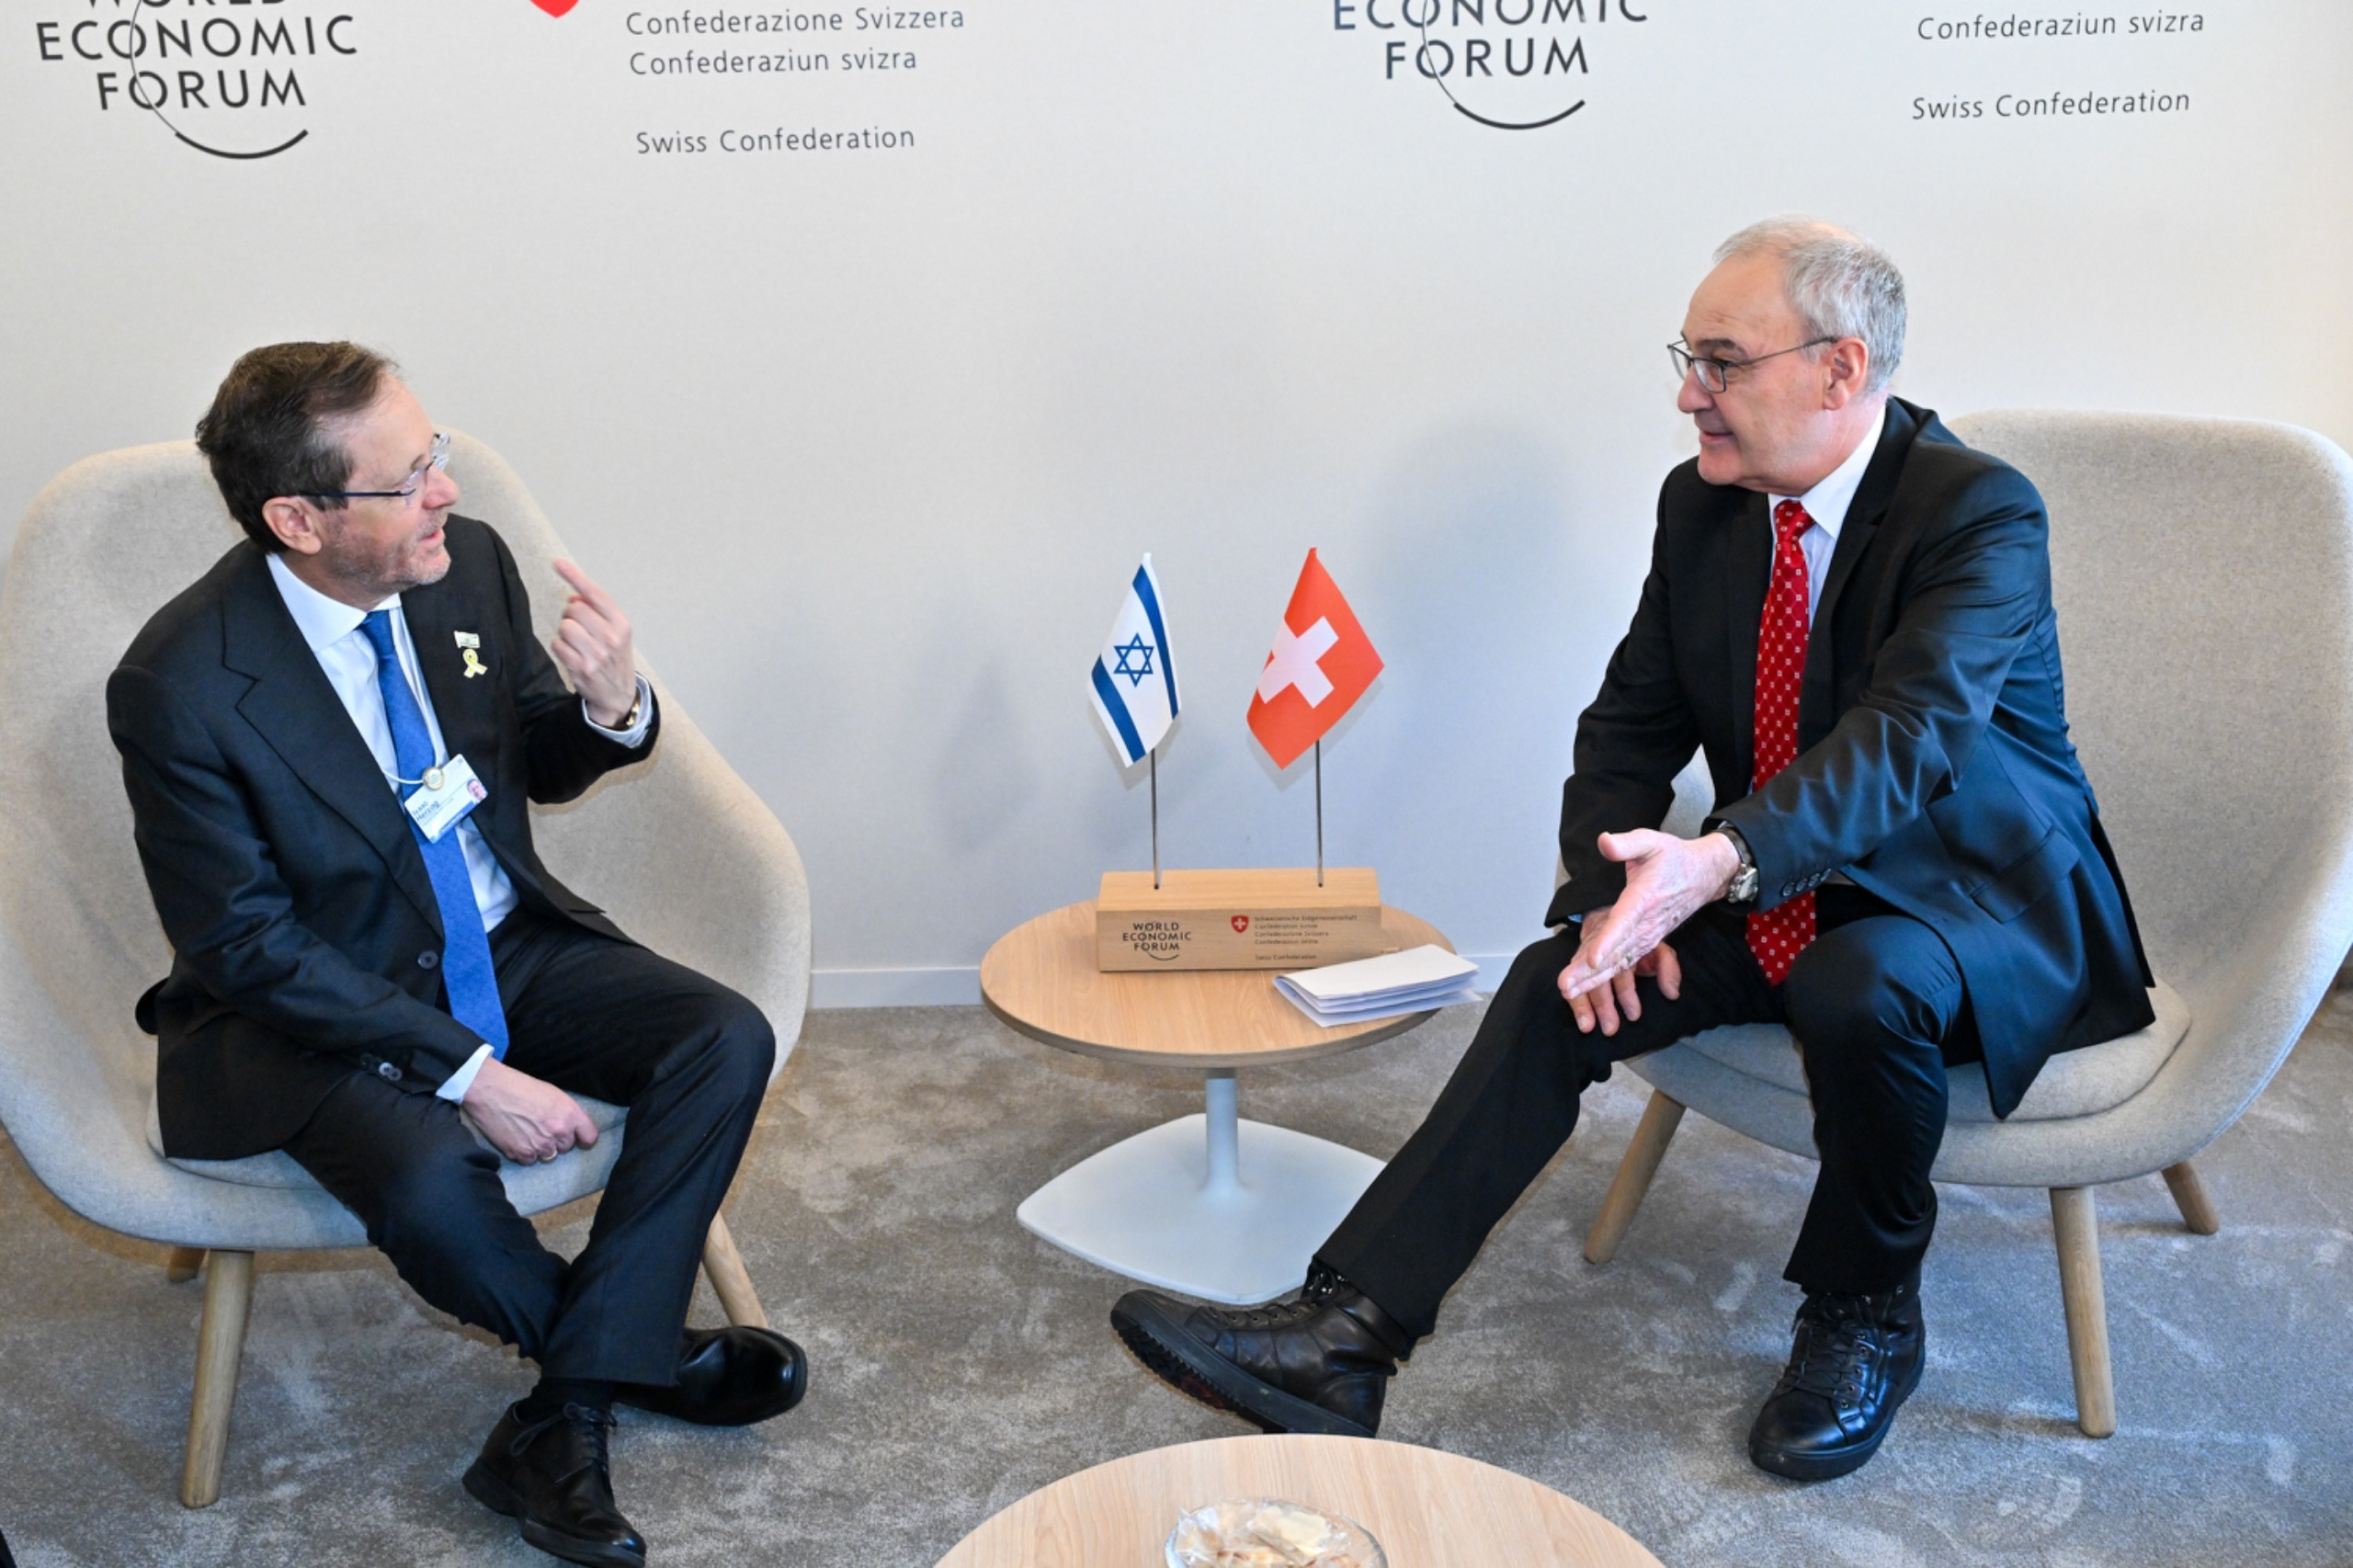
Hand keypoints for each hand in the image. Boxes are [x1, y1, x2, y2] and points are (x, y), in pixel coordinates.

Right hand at [460, 1056, 598, 1164]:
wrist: (489, 1090)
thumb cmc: (520, 1087)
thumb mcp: (553, 1093)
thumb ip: (566, 1113)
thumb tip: (573, 1128)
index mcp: (569, 1114)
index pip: (590, 1137)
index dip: (584, 1137)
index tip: (579, 1138)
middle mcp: (558, 1132)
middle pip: (566, 1147)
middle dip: (557, 1140)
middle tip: (541, 1126)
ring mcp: (539, 1145)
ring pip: (548, 1156)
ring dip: (541, 1148)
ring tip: (527, 1131)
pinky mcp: (520, 1153)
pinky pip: (529, 1160)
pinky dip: (524, 1152)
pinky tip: (516, 1137)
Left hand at [549, 560, 638, 726]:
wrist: (618, 695)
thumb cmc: (614, 658)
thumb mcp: (616, 632)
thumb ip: (598, 612)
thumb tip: (573, 597)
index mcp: (622, 624)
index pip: (595, 594)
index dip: (574, 576)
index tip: (557, 563)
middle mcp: (611, 637)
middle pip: (574, 608)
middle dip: (571, 615)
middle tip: (579, 628)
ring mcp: (596, 653)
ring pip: (565, 626)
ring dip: (565, 633)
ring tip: (577, 644)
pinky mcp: (581, 667)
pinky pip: (558, 645)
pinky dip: (560, 647)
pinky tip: (572, 655)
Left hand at [1556, 830, 1740, 1026]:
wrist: (1704, 874)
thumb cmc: (1674, 857)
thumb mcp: (1651, 841)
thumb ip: (1626, 844)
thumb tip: (1604, 842)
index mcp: (1644, 897)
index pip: (1624, 921)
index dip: (1608, 941)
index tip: (1591, 958)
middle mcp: (1647, 922)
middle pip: (1615, 950)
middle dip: (1589, 972)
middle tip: (1565, 987)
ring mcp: (1648, 935)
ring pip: (1619, 962)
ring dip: (1594, 980)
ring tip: (1569, 993)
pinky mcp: (1648, 941)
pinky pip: (1626, 963)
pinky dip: (1607, 978)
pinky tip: (1588, 988)